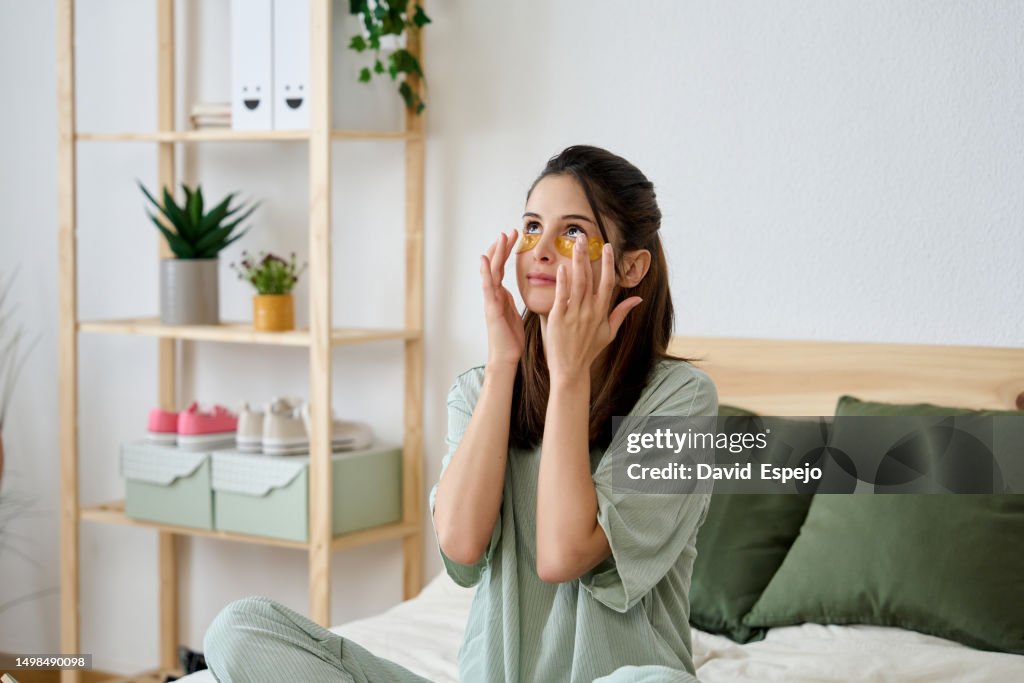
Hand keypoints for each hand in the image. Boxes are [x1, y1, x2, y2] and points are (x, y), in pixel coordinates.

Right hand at [480, 230, 525, 366]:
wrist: (506, 358)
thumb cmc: (511, 339)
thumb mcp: (514, 313)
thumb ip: (512, 300)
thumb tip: (515, 289)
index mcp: (500, 295)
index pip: (502, 268)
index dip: (506, 252)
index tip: (514, 237)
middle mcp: (493, 295)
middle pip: (495, 266)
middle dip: (501, 248)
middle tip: (510, 231)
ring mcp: (490, 301)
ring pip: (491, 272)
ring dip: (495, 254)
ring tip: (500, 237)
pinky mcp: (491, 309)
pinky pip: (487, 287)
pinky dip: (485, 273)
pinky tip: (484, 260)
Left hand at [546, 236, 642, 381]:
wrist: (571, 369)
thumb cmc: (588, 350)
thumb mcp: (609, 332)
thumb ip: (621, 313)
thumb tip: (638, 298)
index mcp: (601, 312)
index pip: (607, 283)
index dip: (608, 264)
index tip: (607, 247)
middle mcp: (589, 311)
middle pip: (590, 278)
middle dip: (588, 255)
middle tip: (584, 236)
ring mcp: (574, 314)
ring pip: (577, 283)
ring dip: (576, 262)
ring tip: (574, 244)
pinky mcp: (558, 319)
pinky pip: (562, 296)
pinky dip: (563, 282)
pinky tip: (562, 267)